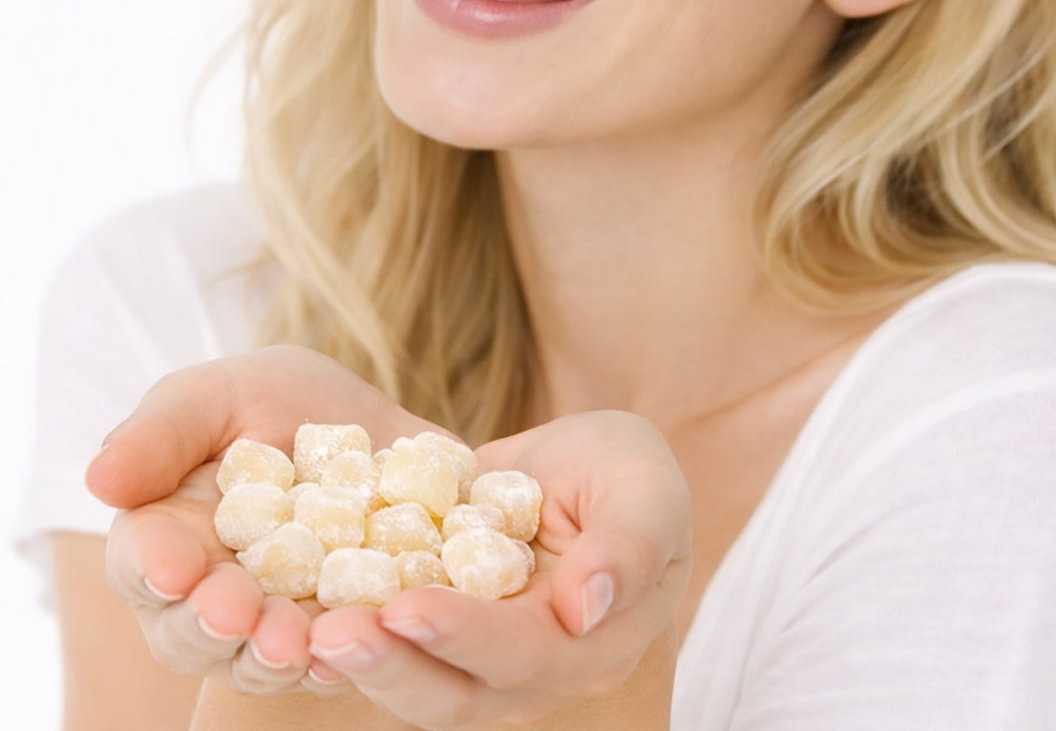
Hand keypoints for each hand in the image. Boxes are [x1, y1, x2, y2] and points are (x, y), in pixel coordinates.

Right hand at [86, 345, 437, 695]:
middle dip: (216, 626)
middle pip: (197, 633)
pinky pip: (346, 654)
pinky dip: (352, 654)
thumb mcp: (217, 396)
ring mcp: (281, 621)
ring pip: (266, 660)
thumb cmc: (271, 402)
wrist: (370, 424)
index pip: (144, 564)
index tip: (174, 568)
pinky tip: (363, 641)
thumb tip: (100, 478)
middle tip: (238, 614)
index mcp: (168, 539)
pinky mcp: (345, 628)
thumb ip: (161, 432)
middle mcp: (215, 595)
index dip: (154, 570)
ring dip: (277, 656)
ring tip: (297, 640)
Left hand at [305, 410, 690, 728]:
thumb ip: (629, 543)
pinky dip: (355, 635)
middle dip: (394, 666)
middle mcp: (538, 670)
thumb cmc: (629, 471)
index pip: (527, 654)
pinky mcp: (444, 632)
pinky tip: (305, 610)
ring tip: (307, 629)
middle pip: (460, 693)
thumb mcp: (646, 487)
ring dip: (364, 663)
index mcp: (596, 643)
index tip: (407, 607)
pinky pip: (396, 646)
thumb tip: (587, 608)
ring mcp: (485, 658)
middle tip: (328, 632)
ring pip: (420, 686)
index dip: (467, 637)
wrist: (588, 465)